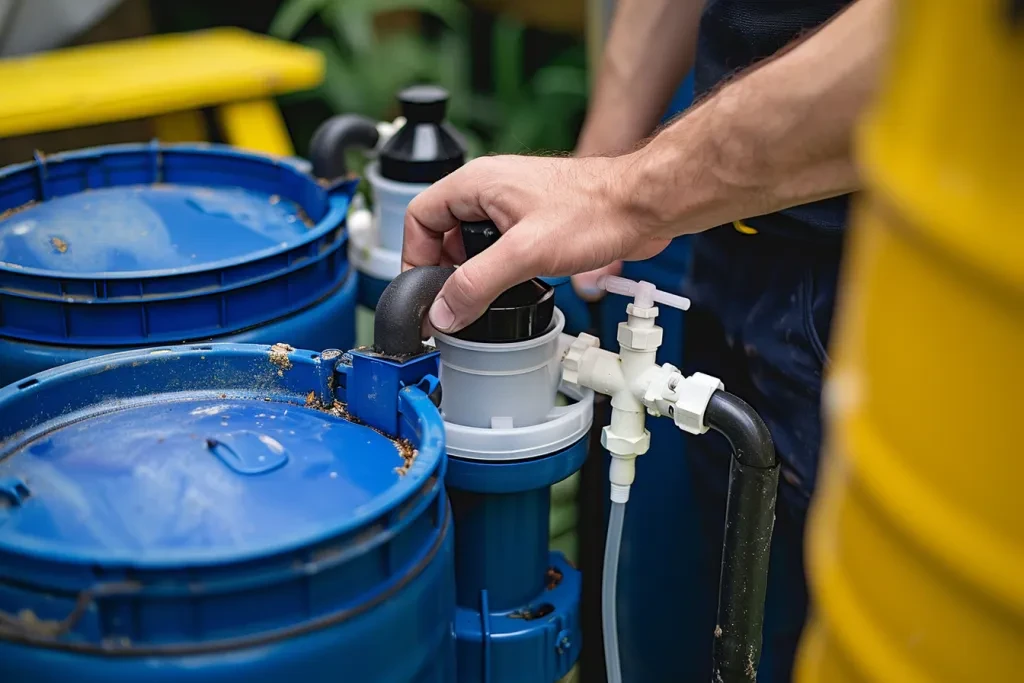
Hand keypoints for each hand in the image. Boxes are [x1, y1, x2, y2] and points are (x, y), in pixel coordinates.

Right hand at [402, 154, 672, 333]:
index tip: (427, 290)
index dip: (415, 256)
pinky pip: (500, 246)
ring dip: (475, 272)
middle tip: (458, 300)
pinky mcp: (534, 220)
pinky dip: (499, 269)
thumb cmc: (595, 210)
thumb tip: (443, 312)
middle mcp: (490, 189)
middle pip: (442, 232)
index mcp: (476, 183)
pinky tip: (516, 285)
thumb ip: (477, 284)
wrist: (643, 205)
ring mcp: (512, 204)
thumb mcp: (525, 253)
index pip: (419, 217)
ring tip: (489, 295)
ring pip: (472, 242)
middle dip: (446, 269)